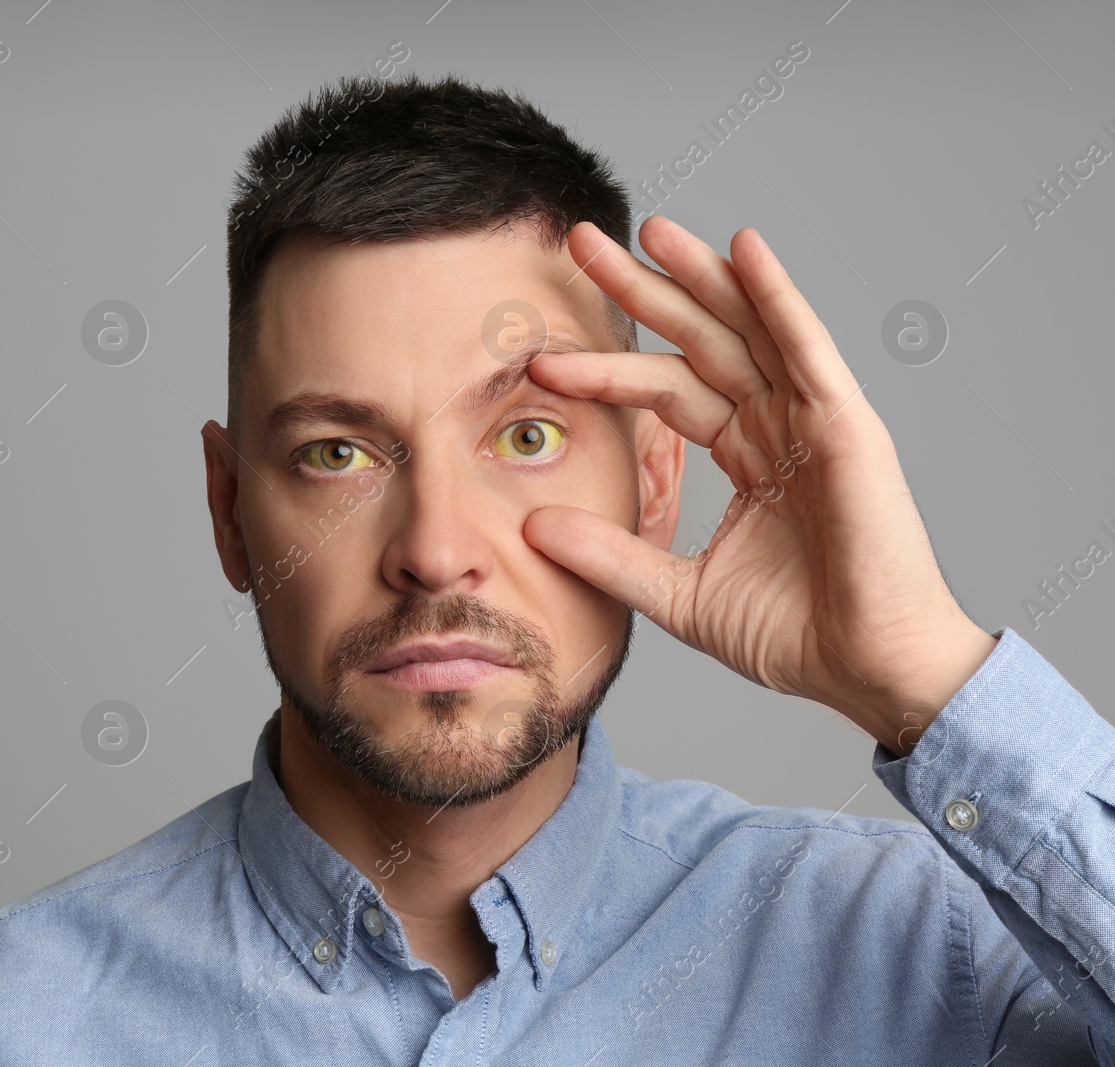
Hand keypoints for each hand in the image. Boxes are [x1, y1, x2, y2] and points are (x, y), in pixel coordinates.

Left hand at [522, 216, 996, 755]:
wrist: (867, 672)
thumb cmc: (795, 635)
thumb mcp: (677, 593)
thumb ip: (610, 555)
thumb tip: (531, 524)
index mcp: (747, 454)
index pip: (665, 392)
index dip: (606, 370)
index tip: (540, 361)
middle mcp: (779, 425)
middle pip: (700, 340)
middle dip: (642, 291)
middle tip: (582, 243)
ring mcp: (815, 420)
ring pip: (747, 328)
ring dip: (700, 274)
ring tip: (648, 229)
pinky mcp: (846, 426)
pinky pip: (805, 349)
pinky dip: (775, 296)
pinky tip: (742, 248)